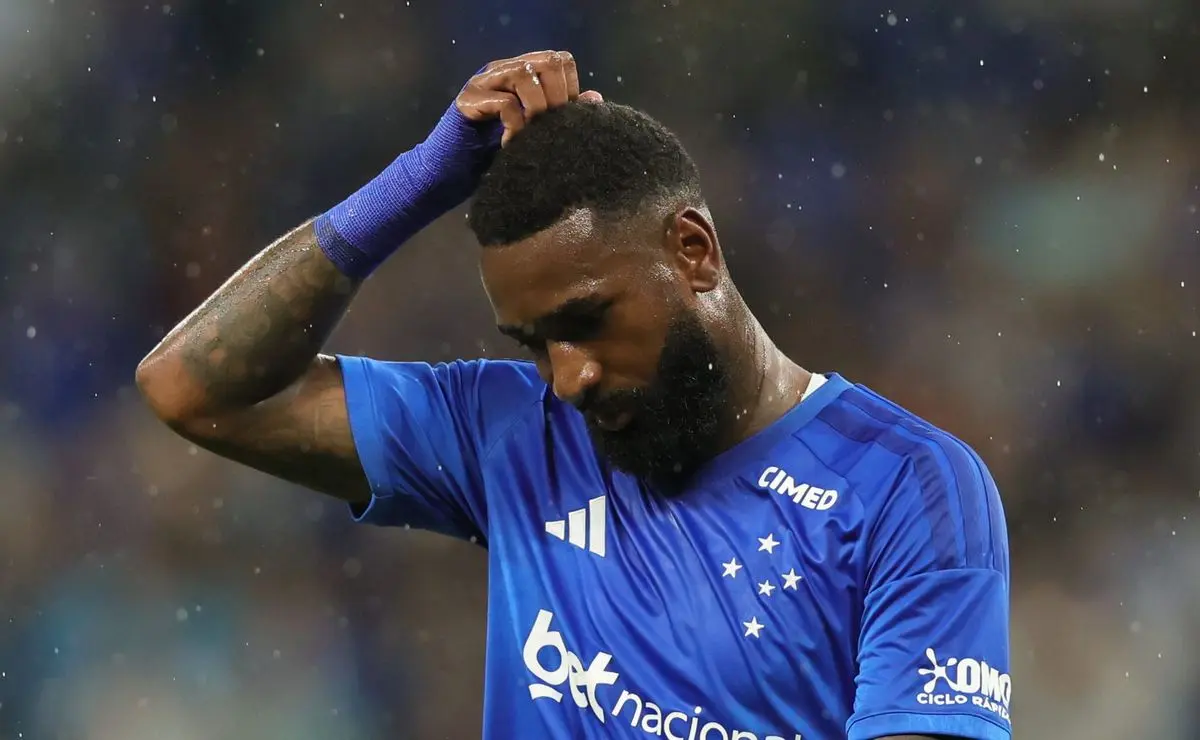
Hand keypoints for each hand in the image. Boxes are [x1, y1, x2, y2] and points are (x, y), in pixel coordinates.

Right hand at [456, 50, 603, 145]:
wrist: (455, 168)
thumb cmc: (497, 148)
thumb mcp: (537, 131)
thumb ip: (562, 113)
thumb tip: (595, 98)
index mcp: (524, 73)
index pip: (560, 60)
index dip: (570, 89)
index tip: (564, 119)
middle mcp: (505, 69)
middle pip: (547, 60)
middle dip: (557, 96)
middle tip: (550, 126)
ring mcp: (484, 81)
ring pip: (524, 73)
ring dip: (536, 106)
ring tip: (531, 132)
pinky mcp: (468, 99)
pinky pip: (503, 102)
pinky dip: (515, 125)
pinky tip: (511, 143)